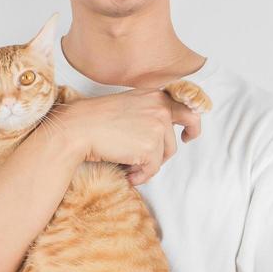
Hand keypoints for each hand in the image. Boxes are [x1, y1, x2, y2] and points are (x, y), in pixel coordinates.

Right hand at [57, 89, 201, 185]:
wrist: (79, 127)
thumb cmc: (95, 118)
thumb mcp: (129, 105)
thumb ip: (148, 112)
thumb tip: (160, 132)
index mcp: (155, 96)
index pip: (186, 107)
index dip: (193, 123)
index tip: (188, 134)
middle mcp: (161, 108)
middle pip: (181, 133)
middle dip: (176, 146)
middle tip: (173, 151)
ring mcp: (158, 127)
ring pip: (165, 155)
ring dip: (149, 164)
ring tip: (129, 165)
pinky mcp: (151, 147)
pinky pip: (152, 169)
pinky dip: (141, 176)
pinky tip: (128, 173)